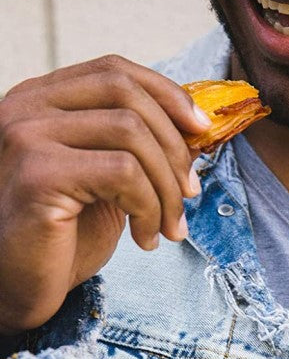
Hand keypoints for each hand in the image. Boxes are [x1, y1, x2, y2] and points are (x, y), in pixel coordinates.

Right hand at [0, 55, 211, 333]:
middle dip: (174, 145)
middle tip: (190, 192)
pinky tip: (145, 238)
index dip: (166, 94)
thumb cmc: (62, 238)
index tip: (201, 130)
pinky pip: (123, 172)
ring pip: (131, 133)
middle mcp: (26, 107)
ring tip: (169, 226)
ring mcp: (27, 136)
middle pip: (126, 93)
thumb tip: (197, 129)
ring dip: (166, 186)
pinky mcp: (38, 174)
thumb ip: (138, 148)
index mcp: (41, 100)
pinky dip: (150, 208)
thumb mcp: (108, 181)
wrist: (18, 288)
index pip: (113, 70)